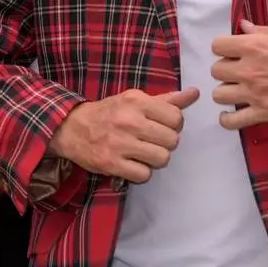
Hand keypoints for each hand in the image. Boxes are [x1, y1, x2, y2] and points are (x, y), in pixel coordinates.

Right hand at [47, 87, 198, 183]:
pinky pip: (144, 175)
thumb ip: (167, 100)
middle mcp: (129, 120)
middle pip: (172, 140)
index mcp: (136, 101)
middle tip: (152, 141)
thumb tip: (195, 93)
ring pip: (162, 159)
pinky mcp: (111, 164)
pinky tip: (132, 163)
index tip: (162, 126)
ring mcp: (120, 143)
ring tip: (143, 153)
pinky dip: (141, 173)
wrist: (72, 127)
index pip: (176, 118)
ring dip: (155, 159)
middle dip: (165, 143)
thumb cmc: (110, 113)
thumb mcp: (135, 100)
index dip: (174, 125)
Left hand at [211, 21, 267, 129]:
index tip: (233, 51)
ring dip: (226, 90)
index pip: (217, 46)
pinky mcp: (264, 113)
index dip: (224, 47)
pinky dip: (227, 119)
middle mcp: (249, 70)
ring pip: (219, 94)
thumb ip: (261, 30)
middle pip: (216, 70)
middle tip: (239, 70)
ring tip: (238, 89)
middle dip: (225, 68)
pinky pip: (232, 121)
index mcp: (253, 46)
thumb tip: (243, 26)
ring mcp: (255, 94)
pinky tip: (231, 113)